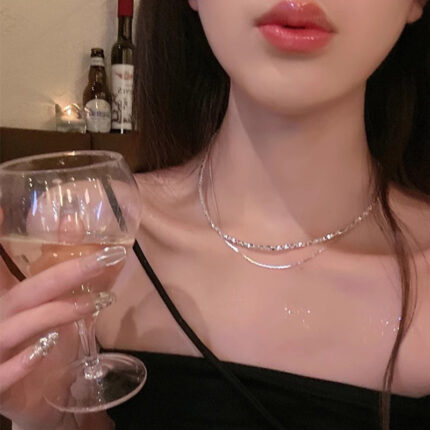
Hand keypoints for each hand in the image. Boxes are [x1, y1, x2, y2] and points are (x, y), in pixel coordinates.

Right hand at [0, 229, 124, 428]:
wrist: (40, 398)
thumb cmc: (45, 343)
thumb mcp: (56, 304)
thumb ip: (66, 270)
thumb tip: (76, 222)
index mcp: (8, 297)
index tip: (3, 207)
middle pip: (26, 292)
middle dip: (66, 273)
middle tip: (106, 256)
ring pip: (21, 326)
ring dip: (57, 312)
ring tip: (95, 302)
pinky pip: (3, 374)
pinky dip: (22, 362)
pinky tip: (46, 347)